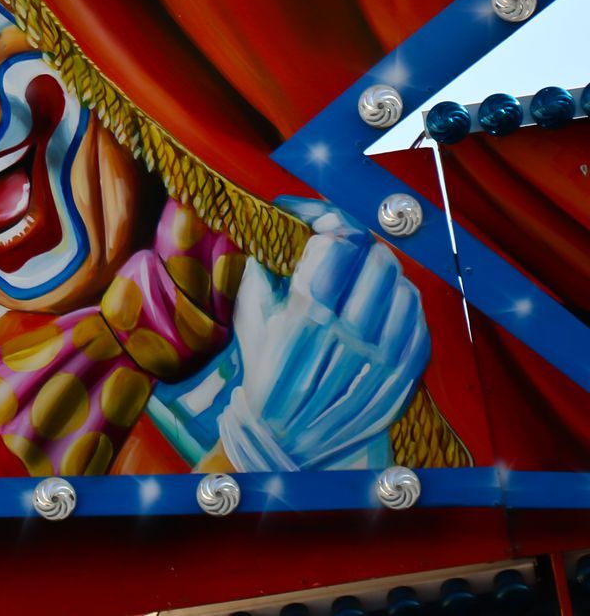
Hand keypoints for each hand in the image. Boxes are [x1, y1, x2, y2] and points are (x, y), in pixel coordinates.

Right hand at [218, 198, 428, 471]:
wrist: (287, 445)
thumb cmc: (264, 376)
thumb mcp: (251, 322)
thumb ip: (263, 274)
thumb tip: (279, 231)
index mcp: (304, 320)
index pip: (337, 248)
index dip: (331, 226)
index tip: (321, 224)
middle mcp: (348, 339)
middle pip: (376, 264)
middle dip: (360, 247)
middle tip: (350, 247)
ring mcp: (382, 362)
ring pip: (404, 291)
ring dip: (387, 276)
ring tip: (369, 277)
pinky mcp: (404, 382)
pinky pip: (419, 327)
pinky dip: (406, 309)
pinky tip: (388, 307)